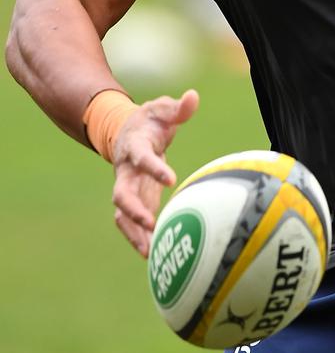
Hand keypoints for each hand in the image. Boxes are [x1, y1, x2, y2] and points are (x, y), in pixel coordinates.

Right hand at [112, 89, 198, 256]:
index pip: (143, 158)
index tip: (171, 179)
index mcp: (134, 146)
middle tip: (151, 224)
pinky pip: (130, 222)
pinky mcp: (134, 199)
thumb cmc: (150, 120)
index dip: (154, 168)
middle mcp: (125, 170)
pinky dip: (138, 237)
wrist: (127, 131)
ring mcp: (127, 187)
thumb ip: (178, 108)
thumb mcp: (162, 109)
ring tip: (149, 253)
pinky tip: (152, 256)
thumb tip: (194, 97)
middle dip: (134, 210)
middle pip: (121, 193)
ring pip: (122, 214)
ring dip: (134, 232)